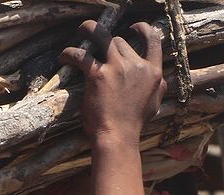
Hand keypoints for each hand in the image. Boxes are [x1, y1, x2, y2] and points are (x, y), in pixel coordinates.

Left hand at [59, 21, 166, 145]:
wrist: (118, 138)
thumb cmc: (133, 125)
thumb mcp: (154, 105)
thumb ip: (157, 89)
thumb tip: (160, 80)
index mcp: (153, 73)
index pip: (153, 40)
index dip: (142, 29)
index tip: (133, 27)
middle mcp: (137, 66)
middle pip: (121, 41)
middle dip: (108, 45)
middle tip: (97, 50)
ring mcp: (117, 68)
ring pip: (102, 36)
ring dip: (89, 31)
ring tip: (81, 32)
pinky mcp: (97, 75)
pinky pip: (80, 54)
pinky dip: (68, 54)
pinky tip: (63, 58)